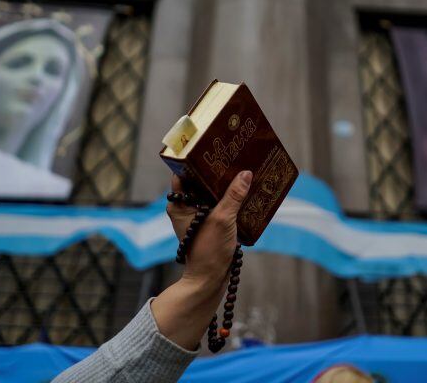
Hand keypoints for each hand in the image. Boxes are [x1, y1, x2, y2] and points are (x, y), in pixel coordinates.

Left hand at [152, 171, 252, 349]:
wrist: (209, 279)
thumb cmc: (208, 250)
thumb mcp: (222, 219)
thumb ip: (234, 196)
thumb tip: (246, 174)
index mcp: (180, 204)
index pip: (184, 173)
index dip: (196, 159)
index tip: (211, 146)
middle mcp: (187, 207)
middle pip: (201, 181)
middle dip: (217, 170)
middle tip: (233, 154)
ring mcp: (200, 215)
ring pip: (213, 192)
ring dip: (227, 184)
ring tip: (243, 168)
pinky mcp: (212, 222)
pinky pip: (222, 204)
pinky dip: (232, 197)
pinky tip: (247, 190)